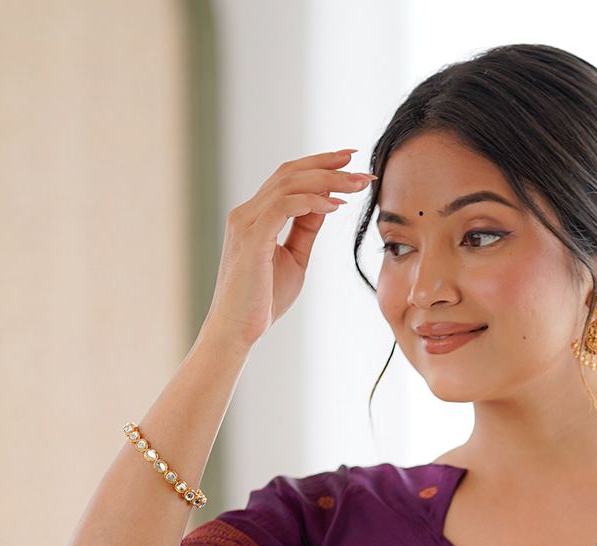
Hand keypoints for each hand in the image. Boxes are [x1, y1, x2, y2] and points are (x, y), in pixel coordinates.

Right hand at [200, 148, 375, 352]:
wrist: (237, 331)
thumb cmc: (262, 301)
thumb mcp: (294, 259)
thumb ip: (306, 230)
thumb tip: (326, 202)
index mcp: (256, 216)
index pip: (288, 178)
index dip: (319, 165)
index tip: (350, 163)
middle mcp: (247, 212)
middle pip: (290, 173)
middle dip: (327, 164)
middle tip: (359, 163)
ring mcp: (246, 223)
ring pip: (289, 184)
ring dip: (327, 180)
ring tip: (356, 184)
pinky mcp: (251, 238)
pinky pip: (284, 206)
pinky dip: (312, 201)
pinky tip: (335, 206)